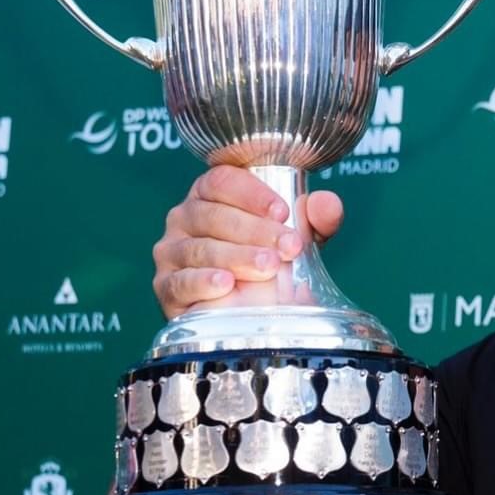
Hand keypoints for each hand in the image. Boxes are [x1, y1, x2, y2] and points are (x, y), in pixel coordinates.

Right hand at [152, 167, 343, 317]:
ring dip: (238, 257)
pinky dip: (203, 281)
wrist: (259, 313)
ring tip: (268, 267)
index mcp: (212, 194)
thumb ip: (316, 217)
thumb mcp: (299, 237)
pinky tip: (225, 283)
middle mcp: (186, 218)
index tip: (283, 211)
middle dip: (255, 230)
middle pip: (213, 214)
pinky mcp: (167, 288)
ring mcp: (172, 252)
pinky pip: (180, 281)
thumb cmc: (272, 263)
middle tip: (288, 246)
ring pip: (200, 248)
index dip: (252, 194)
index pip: (222, 180)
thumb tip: (327, 204)